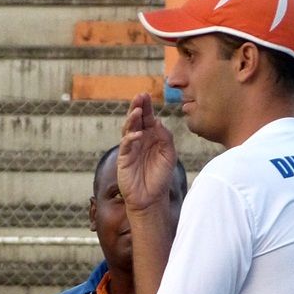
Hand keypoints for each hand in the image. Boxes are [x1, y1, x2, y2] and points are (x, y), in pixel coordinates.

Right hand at [117, 93, 176, 212]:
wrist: (151, 198)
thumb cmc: (160, 177)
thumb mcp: (169, 155)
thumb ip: (166, 138)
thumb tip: (158, 121)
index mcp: (151, 137)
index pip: (148, 118)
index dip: (146, 107)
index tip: (146, 95)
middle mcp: (140, 140)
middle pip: (136, 119)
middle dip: (137, 107)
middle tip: (139, 96)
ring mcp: (131, 148)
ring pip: (128, 129)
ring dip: (132, 119)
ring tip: (137, 111)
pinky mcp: (124, 159)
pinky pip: (126, 145)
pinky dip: (131, 138)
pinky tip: (138, 134)